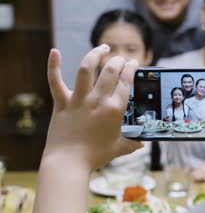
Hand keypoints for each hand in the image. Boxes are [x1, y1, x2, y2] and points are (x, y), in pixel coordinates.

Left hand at [43, 46, 142, 171]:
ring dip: (95, 54)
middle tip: (121, 59)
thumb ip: (132, 143)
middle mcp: (97, 100)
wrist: (68, 163)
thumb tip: (142, 142)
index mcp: (114, 109)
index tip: (134, 64)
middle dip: (118, 60)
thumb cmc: (95, 156)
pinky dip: (53, 66)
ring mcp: (78, 100)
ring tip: (102, 48)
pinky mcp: (61, 103)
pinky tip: (54, 51)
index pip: (126, 81)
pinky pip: (55, 81)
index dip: (132, 68)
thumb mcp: (119, 148)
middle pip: (110, 70)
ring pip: (86, 68)